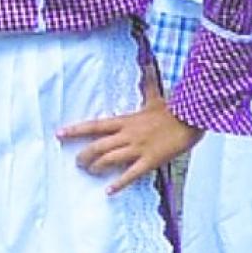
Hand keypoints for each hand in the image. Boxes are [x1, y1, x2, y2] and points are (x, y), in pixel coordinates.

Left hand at [55, 72, 201, 193]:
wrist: (192, 121)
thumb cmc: (173, 110)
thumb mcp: (155, 97)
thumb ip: (146, 83)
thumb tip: (145, 62)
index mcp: (125, 121)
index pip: (94, 126)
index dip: (75, 130)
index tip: (59, 134)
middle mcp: (127, 135)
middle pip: (97, 146)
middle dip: (84, 155)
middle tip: (77, 162)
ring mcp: (138, 148)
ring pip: (110, 160)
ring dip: (97, 167)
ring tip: (90, 172)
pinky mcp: (151, 161)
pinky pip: (131, 174)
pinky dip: (119, 183)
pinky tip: (109, 190)